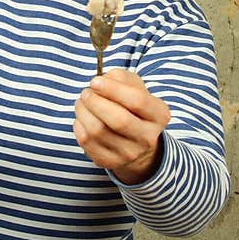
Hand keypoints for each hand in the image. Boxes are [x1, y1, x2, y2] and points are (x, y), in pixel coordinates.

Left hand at [73, 69, 170, 184]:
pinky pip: (87, 143)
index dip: (113, 89)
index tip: (95, 81)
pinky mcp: (110, 162)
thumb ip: (120, 77)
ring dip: (83, 112)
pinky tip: (83, 118)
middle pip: (118, 120)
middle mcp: (148, 138)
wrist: (135, 141)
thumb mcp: (134, 86)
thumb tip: (101, 81)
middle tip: (86, 92)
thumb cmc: (132, 106)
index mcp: (159, 115)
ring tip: (81, 102)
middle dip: (95, 102)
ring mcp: (129, 154)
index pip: (137, 101)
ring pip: (98, 132)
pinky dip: (79, 126)